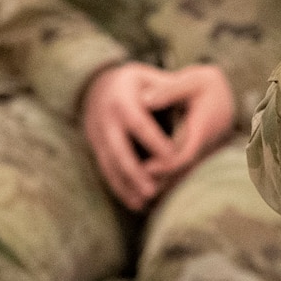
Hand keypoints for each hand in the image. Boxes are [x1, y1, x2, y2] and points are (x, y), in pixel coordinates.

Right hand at [80, 62, 177, 208]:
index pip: (138, 122)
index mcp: (122, 99)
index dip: (154, 140)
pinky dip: (119, 187)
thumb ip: (167, 89)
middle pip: (119, 149)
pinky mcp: (95, 147)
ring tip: (143, 203)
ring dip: (125, 185)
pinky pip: (105, 170)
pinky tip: (134, 203)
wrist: (97, 85)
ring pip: (110, 164)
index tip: (171, 156)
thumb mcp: (150, 77)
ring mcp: (97, 135)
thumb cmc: (136, 82)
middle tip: (153, 191)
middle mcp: (106, 118)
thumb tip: (184, 103)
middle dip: (134, 171)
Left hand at [138, 64, 235, 187]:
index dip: (166, 164)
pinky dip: (165, 177)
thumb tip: (144, 100)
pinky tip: (143, 182)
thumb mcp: (192, 80)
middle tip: (134, 184)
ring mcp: (204, 152)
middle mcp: (206, 144)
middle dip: (159, 179)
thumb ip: (169, 90)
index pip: (186, 154)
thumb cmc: (206, 84)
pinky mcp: (198, 155)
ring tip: (133, 189)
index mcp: (204, 127)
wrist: (224, 92)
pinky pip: (182, 170)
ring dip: (161, 183)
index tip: (145, 168)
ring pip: (182, 173)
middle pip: (182, 170)